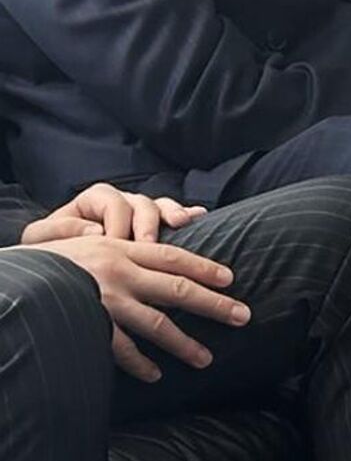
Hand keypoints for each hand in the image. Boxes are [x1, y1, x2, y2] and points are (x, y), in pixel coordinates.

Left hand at [19, 183, 205, 245]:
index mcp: (92, 200)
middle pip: (141, 203)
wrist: (59, 261)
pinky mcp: (153, 224)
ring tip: (180, 224)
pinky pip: (174, 213)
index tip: (115, 246)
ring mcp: (138, 211)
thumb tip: (94, 233)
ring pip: (160, 206)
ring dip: (171, 215)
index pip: (112, 203)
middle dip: (148, 223)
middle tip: (148, 243)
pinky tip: (199, 216)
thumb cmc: (49, 250)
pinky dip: (187, 213)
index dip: (116, 224)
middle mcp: (119, 201)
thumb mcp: (41, 239)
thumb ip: (58, 230)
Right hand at [19, 236, 249, 381]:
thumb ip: (122, 252)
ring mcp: (104, 303)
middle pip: (177, 290)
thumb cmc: (52, 261)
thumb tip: (156, 261)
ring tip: (206, 358)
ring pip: (155, 324)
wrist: (13, 279)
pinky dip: (140, 363)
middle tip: (243, 316)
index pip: (173, 257)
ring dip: (184, 343)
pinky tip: (156, 375)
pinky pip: (120, 350)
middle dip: (214, 304)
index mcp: (120, 250)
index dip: (204, 267)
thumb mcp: (88, 245)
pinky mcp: (88, 326)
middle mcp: (118, 274)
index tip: (231, 279)